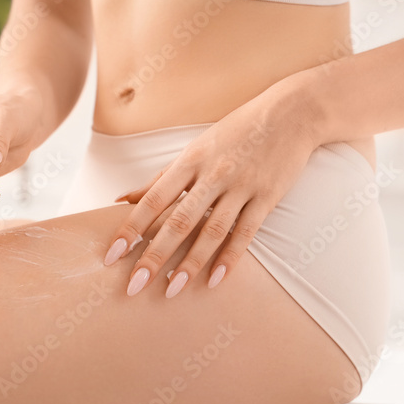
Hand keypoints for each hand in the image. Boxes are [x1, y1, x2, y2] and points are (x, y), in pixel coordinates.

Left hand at [103, 82, 321, 296]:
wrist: (290, 114)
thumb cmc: (236, 132)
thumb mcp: (194, 149)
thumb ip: (160, 179)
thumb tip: (122, 199)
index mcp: (189, 161)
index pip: (153, 200)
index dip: (131, 228)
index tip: (112, 254)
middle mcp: (212, 175)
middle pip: (179, 221)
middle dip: (154, 255)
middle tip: (134, 285)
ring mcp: (241, 186)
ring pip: (212, 231)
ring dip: (190, 263)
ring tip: (173, 289)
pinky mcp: (267, 197)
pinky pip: (246, 233)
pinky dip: (230, 258)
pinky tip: (216, 280)